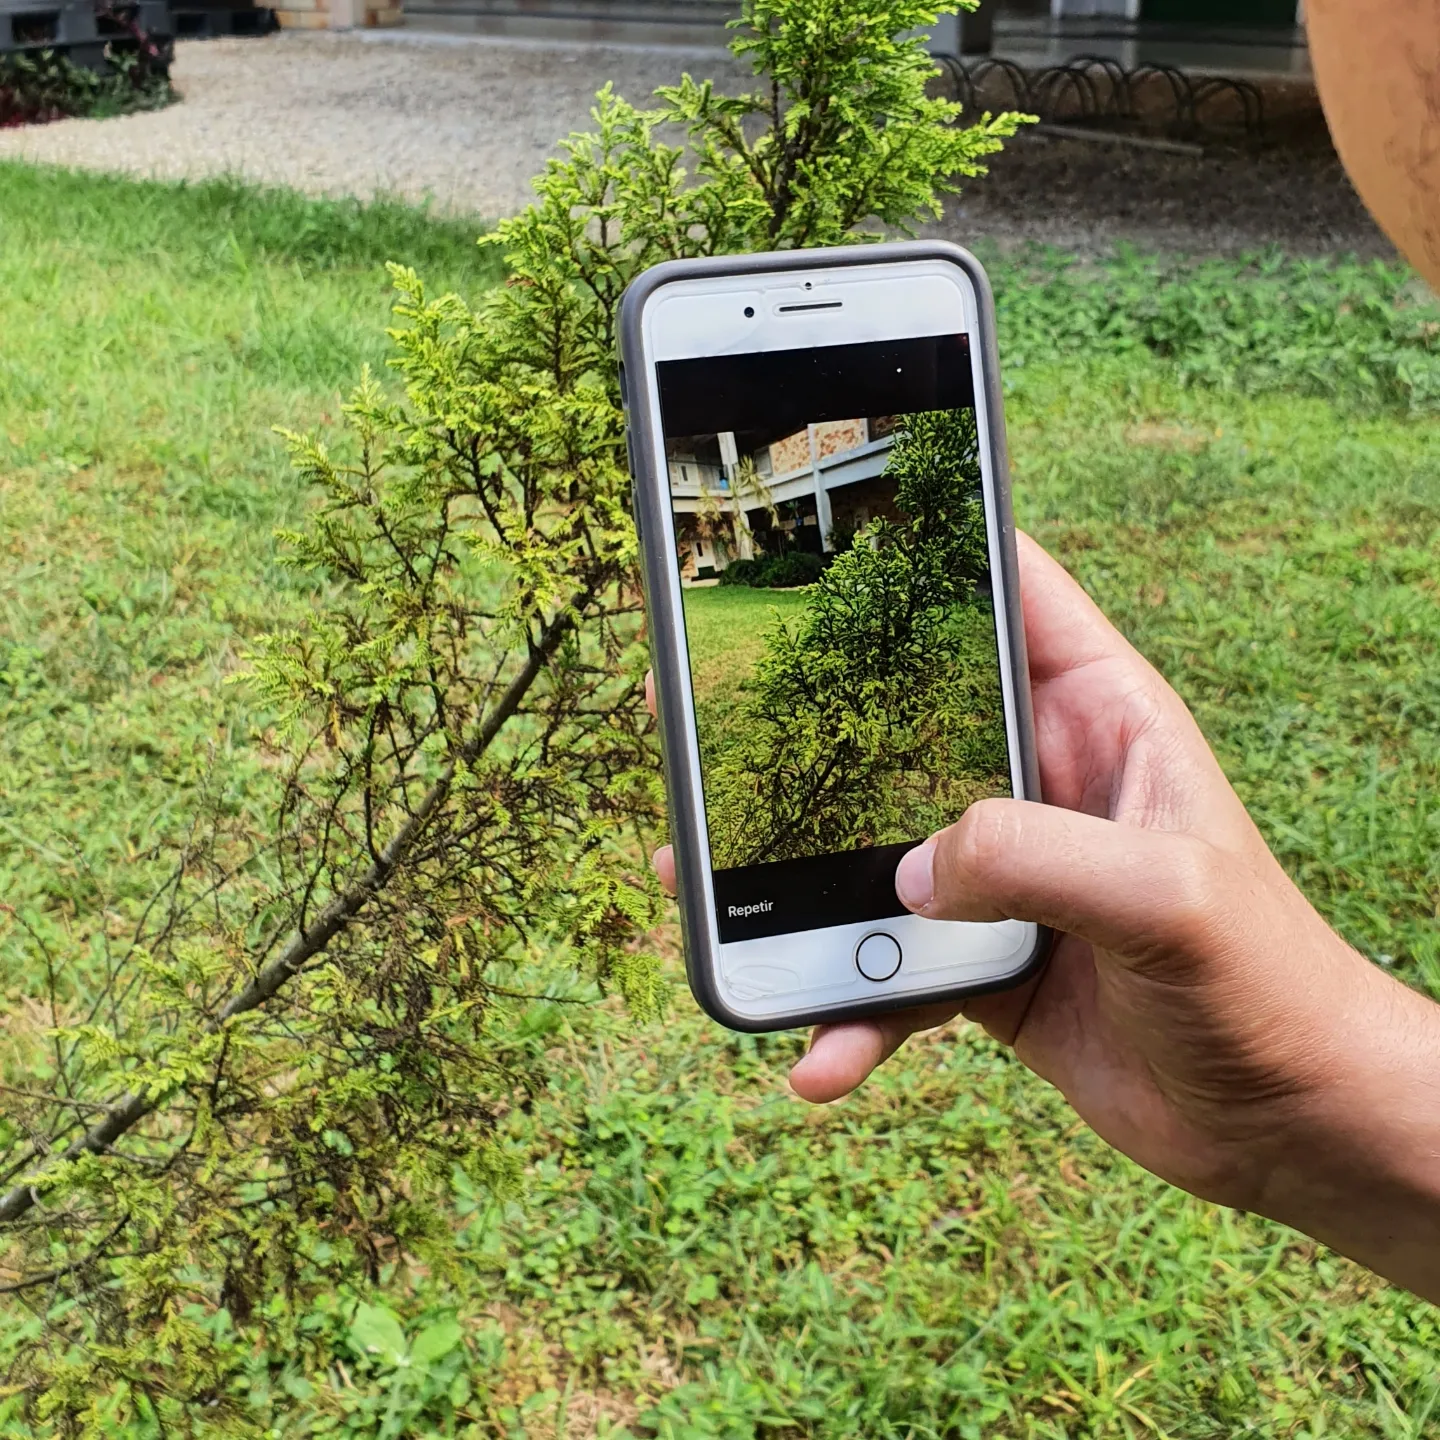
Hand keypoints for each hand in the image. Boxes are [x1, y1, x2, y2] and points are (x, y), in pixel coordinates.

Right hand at [651, 535, 1439, 1298]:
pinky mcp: (982, 957)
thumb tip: (908, 872)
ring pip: (872, 847)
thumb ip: (1038, 858)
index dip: (930, 545)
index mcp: (1101, 716)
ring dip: (793, 875)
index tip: (828, 531)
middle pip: (901, 718)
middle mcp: (1041, 780)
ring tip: (701, 885)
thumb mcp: (1167, 896)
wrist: (1283, 1122)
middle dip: (808, 717)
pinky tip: (819, 1058)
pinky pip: (889, 971)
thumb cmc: (1266, 983)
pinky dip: (848, 1010)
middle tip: (704, 712)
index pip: (1010, 590)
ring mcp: (1005, 872)